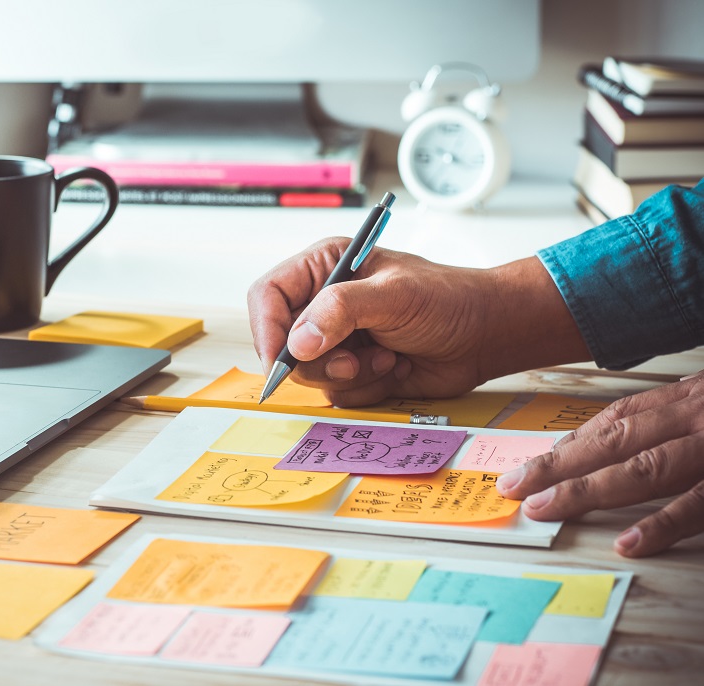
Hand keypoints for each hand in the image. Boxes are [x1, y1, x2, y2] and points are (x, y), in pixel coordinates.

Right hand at [247, 238, 588, 405]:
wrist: (485, 335)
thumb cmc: (447, 300)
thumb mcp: (393, 296)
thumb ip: (341, 311)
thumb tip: (298, 342)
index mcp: (325, 268)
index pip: (269, 296)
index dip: (267, 328)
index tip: (280, 359)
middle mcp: (323, 303)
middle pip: (282, 343)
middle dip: (321, 360)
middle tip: (355, 359)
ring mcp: (337, 339)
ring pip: (309, 374)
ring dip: (352, 374)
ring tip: (389, 355)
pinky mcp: (352, 369)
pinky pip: (336, 393)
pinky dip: (368, 387)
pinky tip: (395, 366)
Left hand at [496, 372, 703, 556]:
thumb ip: (676, 420)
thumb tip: (625, 444)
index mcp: (685, 401)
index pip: (616, 420)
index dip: (572, 444)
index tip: (532, 465)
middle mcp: (693, 417)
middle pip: (614, 442)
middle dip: (559, 465)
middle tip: (515, 486)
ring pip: (643, 468)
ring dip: (588, 490)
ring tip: (544, 508)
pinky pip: (697, 504)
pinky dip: (662, 523)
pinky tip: (627, 541)